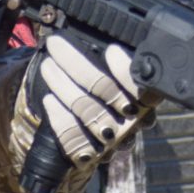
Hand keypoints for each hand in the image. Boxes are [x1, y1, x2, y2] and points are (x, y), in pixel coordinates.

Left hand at [21, 34, 157, 170]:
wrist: (88, 128)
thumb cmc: (101, 84)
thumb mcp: (109, 66)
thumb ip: (112, 55)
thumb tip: (103, 40)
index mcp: (146, 96)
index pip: (142, 85)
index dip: (126, 70)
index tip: (111, 50)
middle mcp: (134, 119)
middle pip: (106, 92)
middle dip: (76, 64)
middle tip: (56, 45)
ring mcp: (113, 139)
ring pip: (87, 111)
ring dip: (62, 85)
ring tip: (48, 66)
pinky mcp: (90, 152)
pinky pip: (73, 138)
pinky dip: (60, 118)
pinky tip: (50, 101)